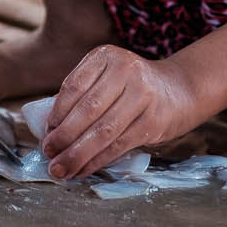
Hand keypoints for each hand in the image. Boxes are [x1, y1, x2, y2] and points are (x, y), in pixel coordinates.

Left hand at [42, 44, 196, 178]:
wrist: (180, 89)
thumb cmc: (132, 86)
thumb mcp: (107, 76)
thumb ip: (82, 95)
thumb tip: (49, 130)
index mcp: (106, 56)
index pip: (74, 86)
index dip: (57, 113)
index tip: (46, 133)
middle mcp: (126, 71)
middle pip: (87, 110)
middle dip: (64, 137)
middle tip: (48, 155)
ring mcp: (143, 95)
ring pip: (103, 131)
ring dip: (78, 155)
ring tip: (61, 169)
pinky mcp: (153, 121)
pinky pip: (119, 145)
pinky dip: (97, 161)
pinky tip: (83, 170)